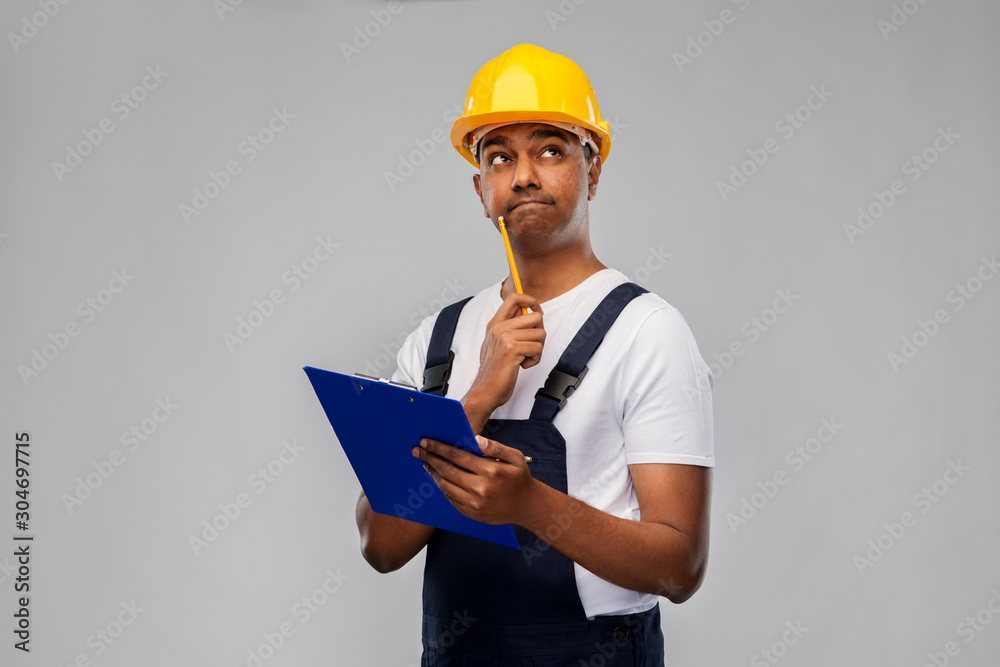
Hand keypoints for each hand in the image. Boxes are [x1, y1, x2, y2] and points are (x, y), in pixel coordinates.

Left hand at [412, 435, 538, 525]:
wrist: (526, 506)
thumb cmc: (520, 478)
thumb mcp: (514, 457)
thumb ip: (495, 447)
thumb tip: (475, 439)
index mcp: (490, 471)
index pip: (458, 456)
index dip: (440, 448)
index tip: (427, 442)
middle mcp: (480, 488)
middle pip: (448, 470)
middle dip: (430, 458)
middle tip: (418, 451)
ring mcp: (474, 503)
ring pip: (446, 486)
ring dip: (433, 474)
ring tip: (426, 464)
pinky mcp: (471, 513)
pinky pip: (451, 499)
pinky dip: (442, 487)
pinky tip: (439, 479)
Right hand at [464, 292, 543, 419]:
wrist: (485, 390)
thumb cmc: (494, 370)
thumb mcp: (496, 344)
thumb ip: (509, 328)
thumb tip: (527, 313)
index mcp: (495, 324)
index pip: (513, 298)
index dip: (530, 300)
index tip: (537, 310)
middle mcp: (499, 328)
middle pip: (535, 316)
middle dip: (540, 331)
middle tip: (532, 344)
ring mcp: (505, 337)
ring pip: (540, 333)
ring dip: (538, 349)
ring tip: (526, 358)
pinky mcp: (512, 349)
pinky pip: (537, 347)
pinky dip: (535, 359)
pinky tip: (524, 364)